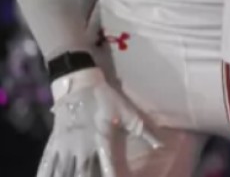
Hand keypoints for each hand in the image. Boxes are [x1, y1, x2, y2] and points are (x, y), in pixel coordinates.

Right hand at [38, 68, 161, 176]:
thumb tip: (161, 145)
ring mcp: (66, 146)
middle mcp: (82, 147)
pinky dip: (46, 173)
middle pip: (82, 173)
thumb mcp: (128, 113)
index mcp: (102, 140)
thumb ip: (144, 131)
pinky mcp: (54, 143)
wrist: (79, 84)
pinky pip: (47, 164)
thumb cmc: (106, 99)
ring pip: (63, 171)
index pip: (107, 166)